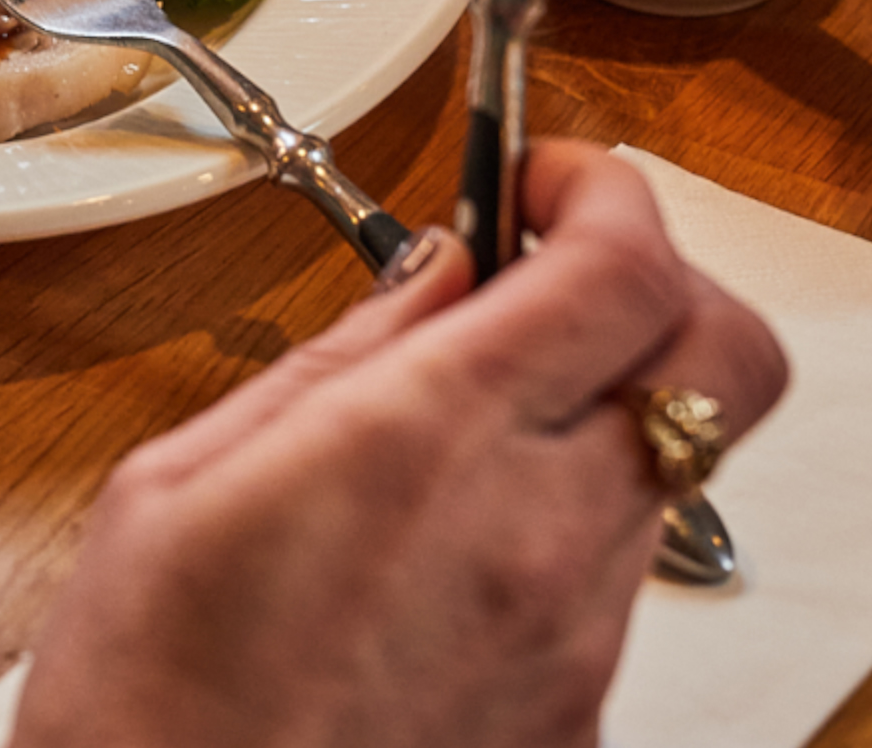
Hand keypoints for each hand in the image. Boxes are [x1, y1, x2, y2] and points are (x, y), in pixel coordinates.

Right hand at [10, 141, 787, 747]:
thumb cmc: (148, 702)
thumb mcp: (188, 477)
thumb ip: (340, 357)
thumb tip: (433, 272)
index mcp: (428, 442)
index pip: (625, 270)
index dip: (611, 192)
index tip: (545, 177)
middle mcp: (539, 535)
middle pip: (723, 357)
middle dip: (663, 274)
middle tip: (559, 259)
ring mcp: (576, 637)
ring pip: (677, 459)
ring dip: (611, 394)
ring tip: (483, 397)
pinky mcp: (577, 714)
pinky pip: (621, 568)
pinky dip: (572, 502)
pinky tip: (462, 516)